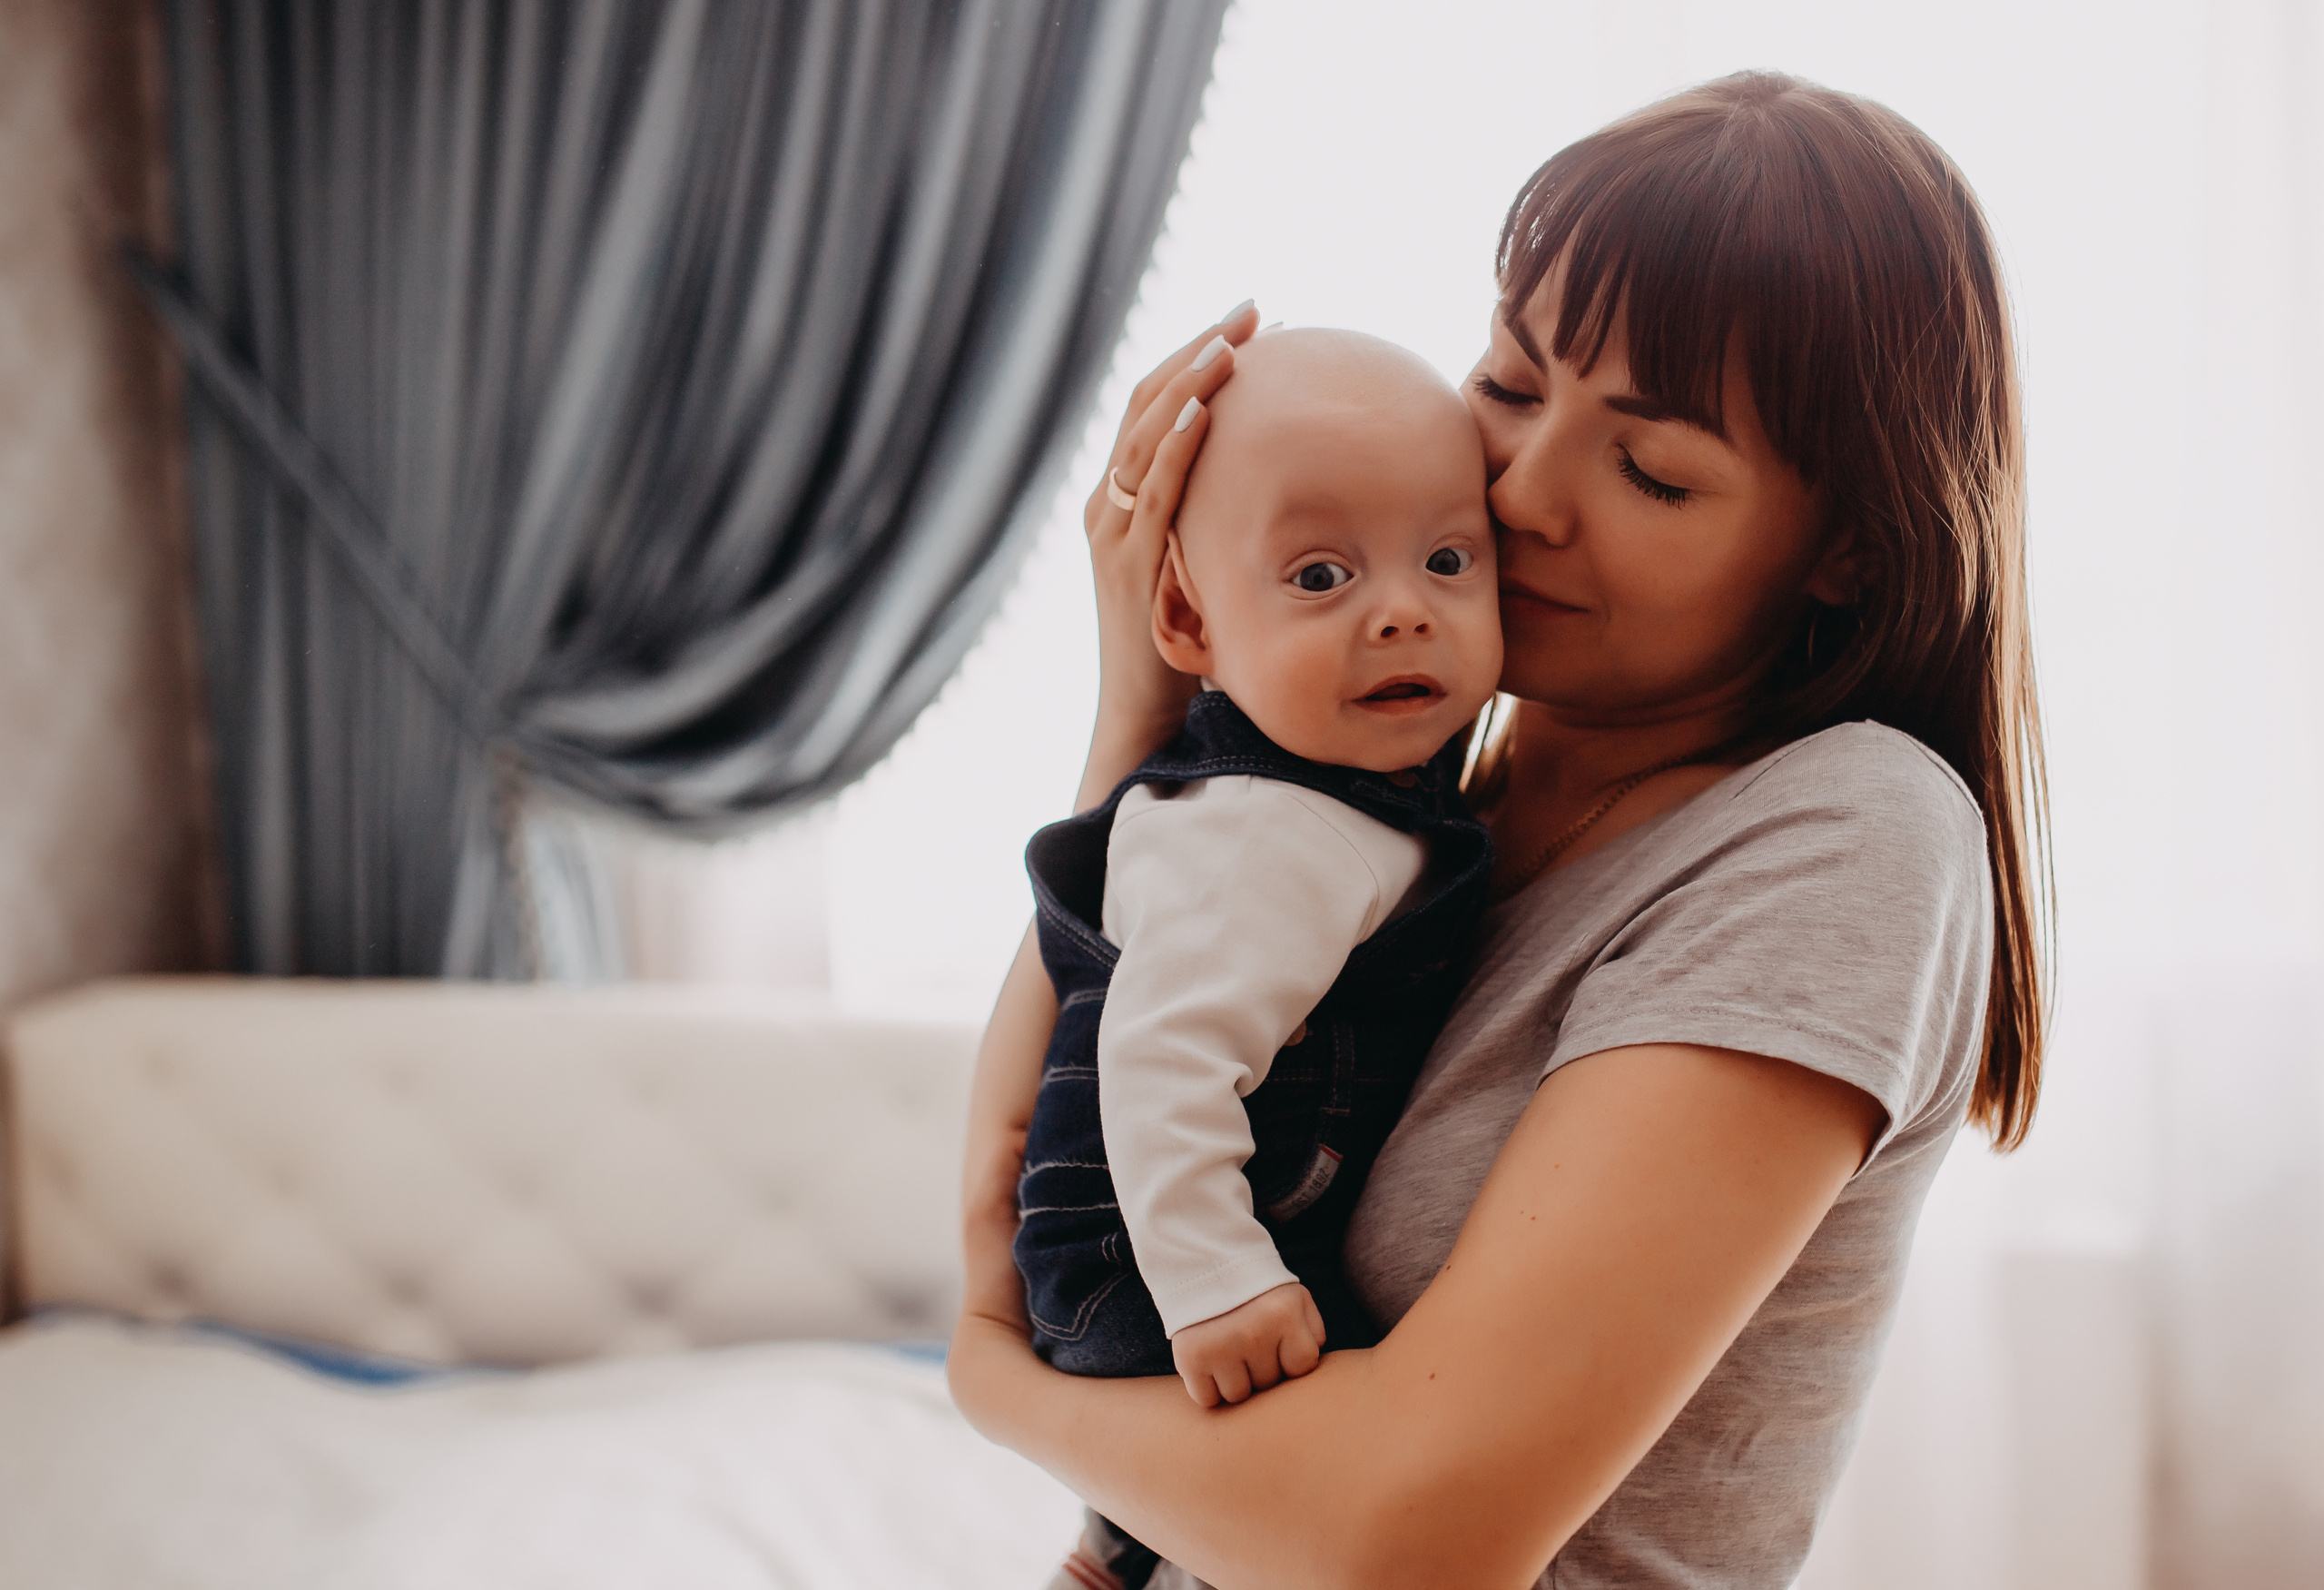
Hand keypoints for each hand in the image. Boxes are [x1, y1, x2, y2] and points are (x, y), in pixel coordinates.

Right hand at [1074, 300, 1261, 810]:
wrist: (1146, 721)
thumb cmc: (1190, 652)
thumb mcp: (1211, 569)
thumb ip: (1232, 526)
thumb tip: (1303, 490)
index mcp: (1126, 499)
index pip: (1160, 407)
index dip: (1203, 359)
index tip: (1258, 325)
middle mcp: (1108, 505)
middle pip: (1148, 401)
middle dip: (1201, 348)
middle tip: (1255, 310)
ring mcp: (1112, 533)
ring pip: (1145, 434)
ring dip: (1191, 380)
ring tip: (1234, 341)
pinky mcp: (1125, 564)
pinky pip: (1150, 491)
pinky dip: (1175, 444)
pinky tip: (1208, 408)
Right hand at [1168, 1281, 1326, 1407]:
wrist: (1202, 1265)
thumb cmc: (1256, 1293)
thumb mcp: (1294, 1299)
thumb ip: (1312, 1332)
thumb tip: (1309, 1370)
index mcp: (1284, 1314)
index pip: (1302, 1366)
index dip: (1288, 1357)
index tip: (1275, 1339)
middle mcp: (1254, 1332)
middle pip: (1268, 1383)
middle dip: (1259, 1368)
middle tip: (1245, 1339)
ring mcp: (1220, 1347)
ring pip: (1238, 1396)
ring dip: (1233, 1379)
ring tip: (1226, 1349)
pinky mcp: (1190, 1358)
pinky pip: (1207, 1399)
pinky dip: (1207, 1388)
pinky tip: (1207, 1361)